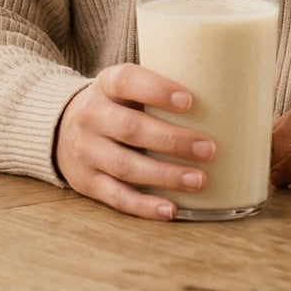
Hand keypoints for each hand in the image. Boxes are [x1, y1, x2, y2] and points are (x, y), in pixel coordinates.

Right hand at [54, 64, 214, 220]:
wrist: (62, 127)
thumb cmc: (116, 104)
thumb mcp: (127, 86)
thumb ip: (161, 87)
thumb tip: (228, 92)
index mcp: (106, 85)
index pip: (128, 81)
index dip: (157, 91)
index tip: (190, 101)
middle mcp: (91, 116)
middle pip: (130, 129)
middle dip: (172, 140)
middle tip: (209, 149)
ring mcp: (86, 151)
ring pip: (125, 166)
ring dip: (165, 176)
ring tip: (199, 180)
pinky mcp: (87, 182)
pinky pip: (116, 197)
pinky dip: (145, 206)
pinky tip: (171, 210)